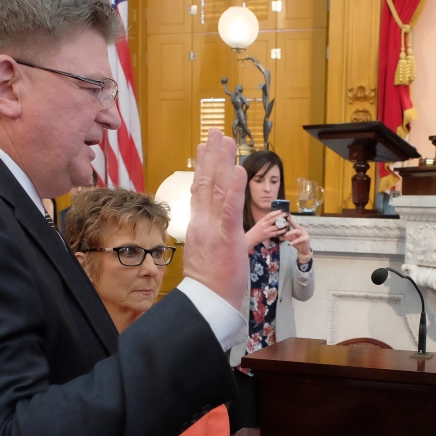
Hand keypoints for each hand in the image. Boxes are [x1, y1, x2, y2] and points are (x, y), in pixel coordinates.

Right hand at [184, 130, 249, 307]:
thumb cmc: (211, 284)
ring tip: (226, 139)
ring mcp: (213, 228)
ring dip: (222, 162)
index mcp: (198, 227)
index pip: (199, 192)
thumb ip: (212, 239)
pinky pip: (230, 208)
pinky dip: (234, 188)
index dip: (202, 168)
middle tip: (216, 133)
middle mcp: (202, 223)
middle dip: (212, 156)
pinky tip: (237, 169)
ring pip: (216, 188)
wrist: (206, 303)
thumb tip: (211, 234)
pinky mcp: (227, 237)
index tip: (204, 148)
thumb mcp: (209, 255)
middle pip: (206, 182)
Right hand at [245, 209, 287, 249]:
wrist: (251, 238)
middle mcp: (264, 225)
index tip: (281, 210)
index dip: (275, 212)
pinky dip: (281, 231)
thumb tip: (274, 216)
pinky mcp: (269, 235)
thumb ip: (266, 220)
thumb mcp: (260, 223)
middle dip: (281, 216)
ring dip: (283, 224)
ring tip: (288, 222)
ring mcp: (267, 230)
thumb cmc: (256, 230)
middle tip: (286, 214)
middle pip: (274, 219)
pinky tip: (285, 229)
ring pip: (277, 226)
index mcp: (262, 220)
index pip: (269, 215)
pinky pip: (277, 233)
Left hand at [282, 216, 311, 262]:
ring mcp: (304, 234)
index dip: (290, 220)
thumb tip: (279, 236)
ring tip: (285, 235)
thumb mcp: (291, 239)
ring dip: (290, 232)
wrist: (303, 250)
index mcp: (298, 229)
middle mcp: (301, 230)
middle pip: (296, 225)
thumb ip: (286, 237)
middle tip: (287, 220)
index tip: (286, 216)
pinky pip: (299, 239)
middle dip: (291, 222)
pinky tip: (289, 244)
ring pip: (297, 231)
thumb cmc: (298, 244)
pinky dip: (294, 241)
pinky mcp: (306, 238)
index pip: (293, 224)